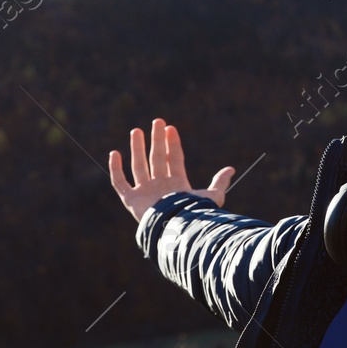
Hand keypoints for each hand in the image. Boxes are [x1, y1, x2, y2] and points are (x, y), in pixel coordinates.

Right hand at [108, 117, 235, 220]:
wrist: (177, 226)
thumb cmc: (194, 214)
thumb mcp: (212, 196)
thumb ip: (220, 182)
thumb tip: (232, 169)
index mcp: (177, 185)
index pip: (174, 159)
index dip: (173, 144)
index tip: (171, 128)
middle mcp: (160, 187)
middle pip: (157, 158)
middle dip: (156, 140)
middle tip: (157, 121)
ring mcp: (145, 192)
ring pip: (139, 166)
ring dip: (137, 148)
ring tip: (136, 130)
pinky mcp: (131, 199)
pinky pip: (120, 182)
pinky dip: (116, 169)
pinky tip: (114, 153)